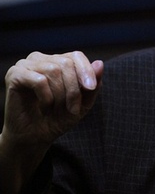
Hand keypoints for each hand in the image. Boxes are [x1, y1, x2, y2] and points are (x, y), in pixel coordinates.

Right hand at [0, 51, 102, 193]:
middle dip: (74, 89)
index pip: (76, 56)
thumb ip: (94, 84)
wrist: (35, 137)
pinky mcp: (14, 75)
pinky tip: (43, 107)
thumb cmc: (59, 118)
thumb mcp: (83, 103)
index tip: (90, 89)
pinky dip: (46, 97)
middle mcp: (41, 59)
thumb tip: (100, 63)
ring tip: (55, 109)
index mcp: (58, 61)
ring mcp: (26, 65)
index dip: (86, 71)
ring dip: (60, 95)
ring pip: (53, 71)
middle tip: (72, 109)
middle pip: (66, 63)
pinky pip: (39, 80)